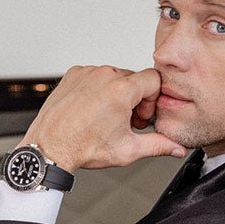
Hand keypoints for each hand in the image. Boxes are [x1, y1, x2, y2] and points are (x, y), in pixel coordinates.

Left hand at [19, 65, 185, 171]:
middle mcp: (103, 76)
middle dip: (135, 99)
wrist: (49, 147)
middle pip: (134, 79)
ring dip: (116, 94)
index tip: (142, 115)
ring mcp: (86, 73)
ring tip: (107, 118)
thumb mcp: (127, 150)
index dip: (153, 99)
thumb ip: (158, 145)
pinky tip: (92, 110)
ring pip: (113, 77)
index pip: (154, 79)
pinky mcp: (73, 74)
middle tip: (126, 122)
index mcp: (121, 90)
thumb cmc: (82, 148)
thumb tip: (175, 148)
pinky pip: (94, 76)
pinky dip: (96, 90)